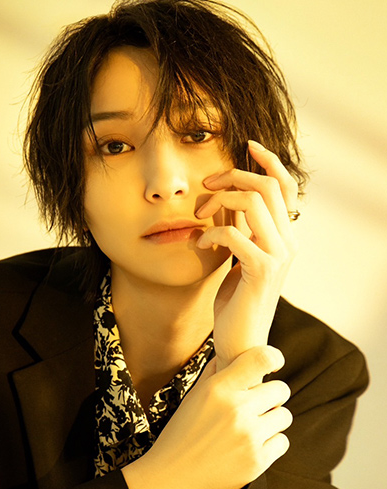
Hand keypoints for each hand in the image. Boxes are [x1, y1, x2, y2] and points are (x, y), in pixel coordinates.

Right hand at [122, 345, 291, 488]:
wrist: (171, 478)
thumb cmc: (180, 434)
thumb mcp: (192, 398)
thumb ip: (213, 373)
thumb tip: (230, 355)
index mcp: (218, 390)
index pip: (262, 359)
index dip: (273, 358)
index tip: (273, 365)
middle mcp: (236, 410)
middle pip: (281, 390)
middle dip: (272, 396)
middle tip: (259, 405)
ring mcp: (249, 436)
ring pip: (285, 416)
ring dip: (273, 421)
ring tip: (253, 427)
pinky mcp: (257, 461)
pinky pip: (282, 442)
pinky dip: (271, 443)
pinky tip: (252, 446)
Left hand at [196, 141, 298, 371]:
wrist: (240, 341)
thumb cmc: (236, 302)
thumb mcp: (240, 257)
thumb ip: (241, 229)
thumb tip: (229, 199)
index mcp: (285, 236)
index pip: (286, 187)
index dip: (269, 161)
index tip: (246, 146)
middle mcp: (288, 243)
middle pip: (268, 186)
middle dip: (233, 176)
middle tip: (207, 186)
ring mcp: (278, 256)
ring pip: (252, 202)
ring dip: (219, 202)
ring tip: (201, 216)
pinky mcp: (261, 271)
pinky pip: (233, 234)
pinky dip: (211, 233)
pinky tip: (200, 244)